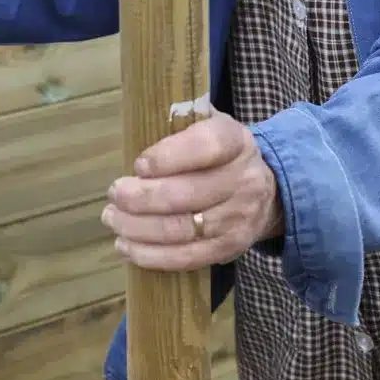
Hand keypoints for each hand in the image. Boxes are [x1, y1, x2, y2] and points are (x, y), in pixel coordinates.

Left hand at [103, 113, 283, 270]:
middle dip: (141, 198)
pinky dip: (151, 255)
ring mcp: (238, 219)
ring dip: (138, 228)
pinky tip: (126, 246)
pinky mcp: (229, 250)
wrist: (266, 192)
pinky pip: (186, 258)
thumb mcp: (209, 126)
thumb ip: (179, 121)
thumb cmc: (219, 155)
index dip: (169, 157)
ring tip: (113, 218)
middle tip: (114, 194)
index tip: (138, 165)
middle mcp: (243, 180)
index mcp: (235, 141)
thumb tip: (138, 121)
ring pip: (181, 229)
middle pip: (187, 195)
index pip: (206, 147)